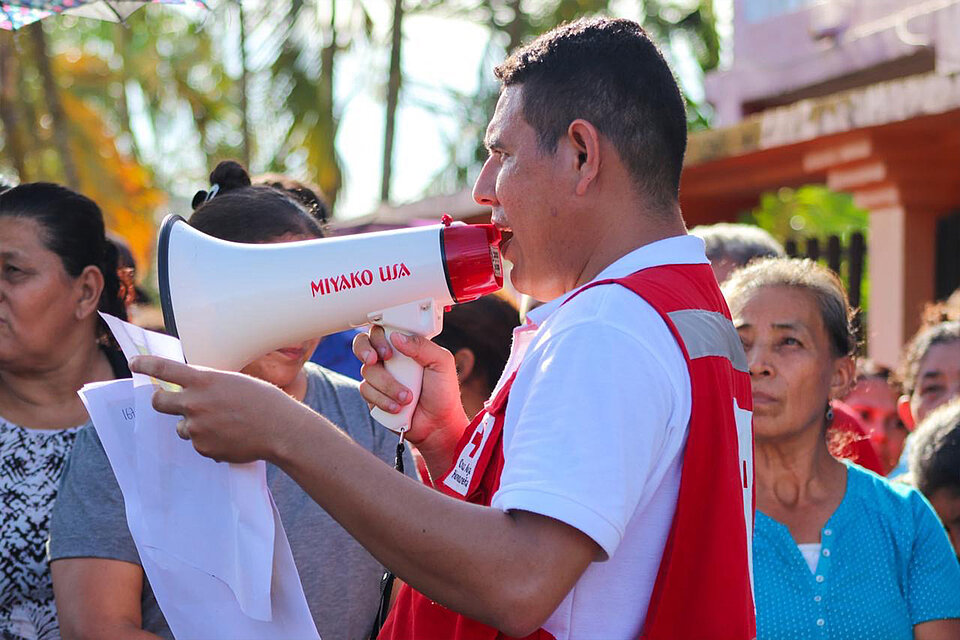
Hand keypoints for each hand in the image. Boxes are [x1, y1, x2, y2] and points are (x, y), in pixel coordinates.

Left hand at [129, 356, 312, 463]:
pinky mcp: (204, 448)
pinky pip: (199, 444)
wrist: (280, 430)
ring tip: (223, 424)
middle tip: (166, 399)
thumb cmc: (264, 401)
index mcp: (204, 381)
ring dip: (194, 424)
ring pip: (182, 426)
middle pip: (158, 402)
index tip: (134, 363)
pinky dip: (210, 441)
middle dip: (160, 400)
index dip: (145, 364)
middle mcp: (194, 403)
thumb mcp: (234, 382)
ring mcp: (197, 428)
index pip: (164, 369)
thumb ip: (209, 385)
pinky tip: (231, 436)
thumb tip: (192, 392)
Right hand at [353, 328, 468, 461]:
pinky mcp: (373, 396)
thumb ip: (422, 346)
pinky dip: (382, 399)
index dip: (379, 337)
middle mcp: (390, 359)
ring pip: (367, 371)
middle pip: (363, 345)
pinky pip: (366, 391)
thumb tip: (396, 337)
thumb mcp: (441, 362)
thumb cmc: (443, 392)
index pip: (383, 330)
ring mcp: (380, 377)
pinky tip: (398, 407)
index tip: (388, 351)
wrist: (438, 424)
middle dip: (366, 351)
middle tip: (377, 360)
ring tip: (407, 397)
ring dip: (388, 385)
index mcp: (406, 347)